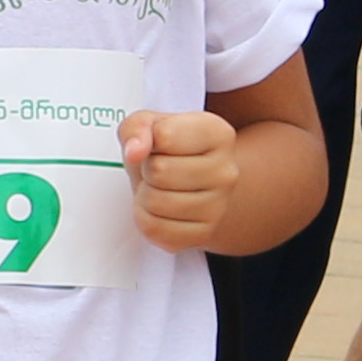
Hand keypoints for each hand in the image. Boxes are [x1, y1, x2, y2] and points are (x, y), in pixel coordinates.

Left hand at [122, 107, 246, 250]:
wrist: (184, 185)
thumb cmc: (165, 151)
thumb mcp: (147, 126)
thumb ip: (136, 128)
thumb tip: (135, 151)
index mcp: (218, 133)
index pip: (164, 136)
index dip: (149, 141)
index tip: (159, 145)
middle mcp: (226, 171)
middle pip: (159, 171)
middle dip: (146, 170)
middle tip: (157, 170)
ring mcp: (219, 207)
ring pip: (155, 202)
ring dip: (144, 196)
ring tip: (159, 188)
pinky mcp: (203, 235)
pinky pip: (154, 229)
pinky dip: (146, 219)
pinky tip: (161, 210)